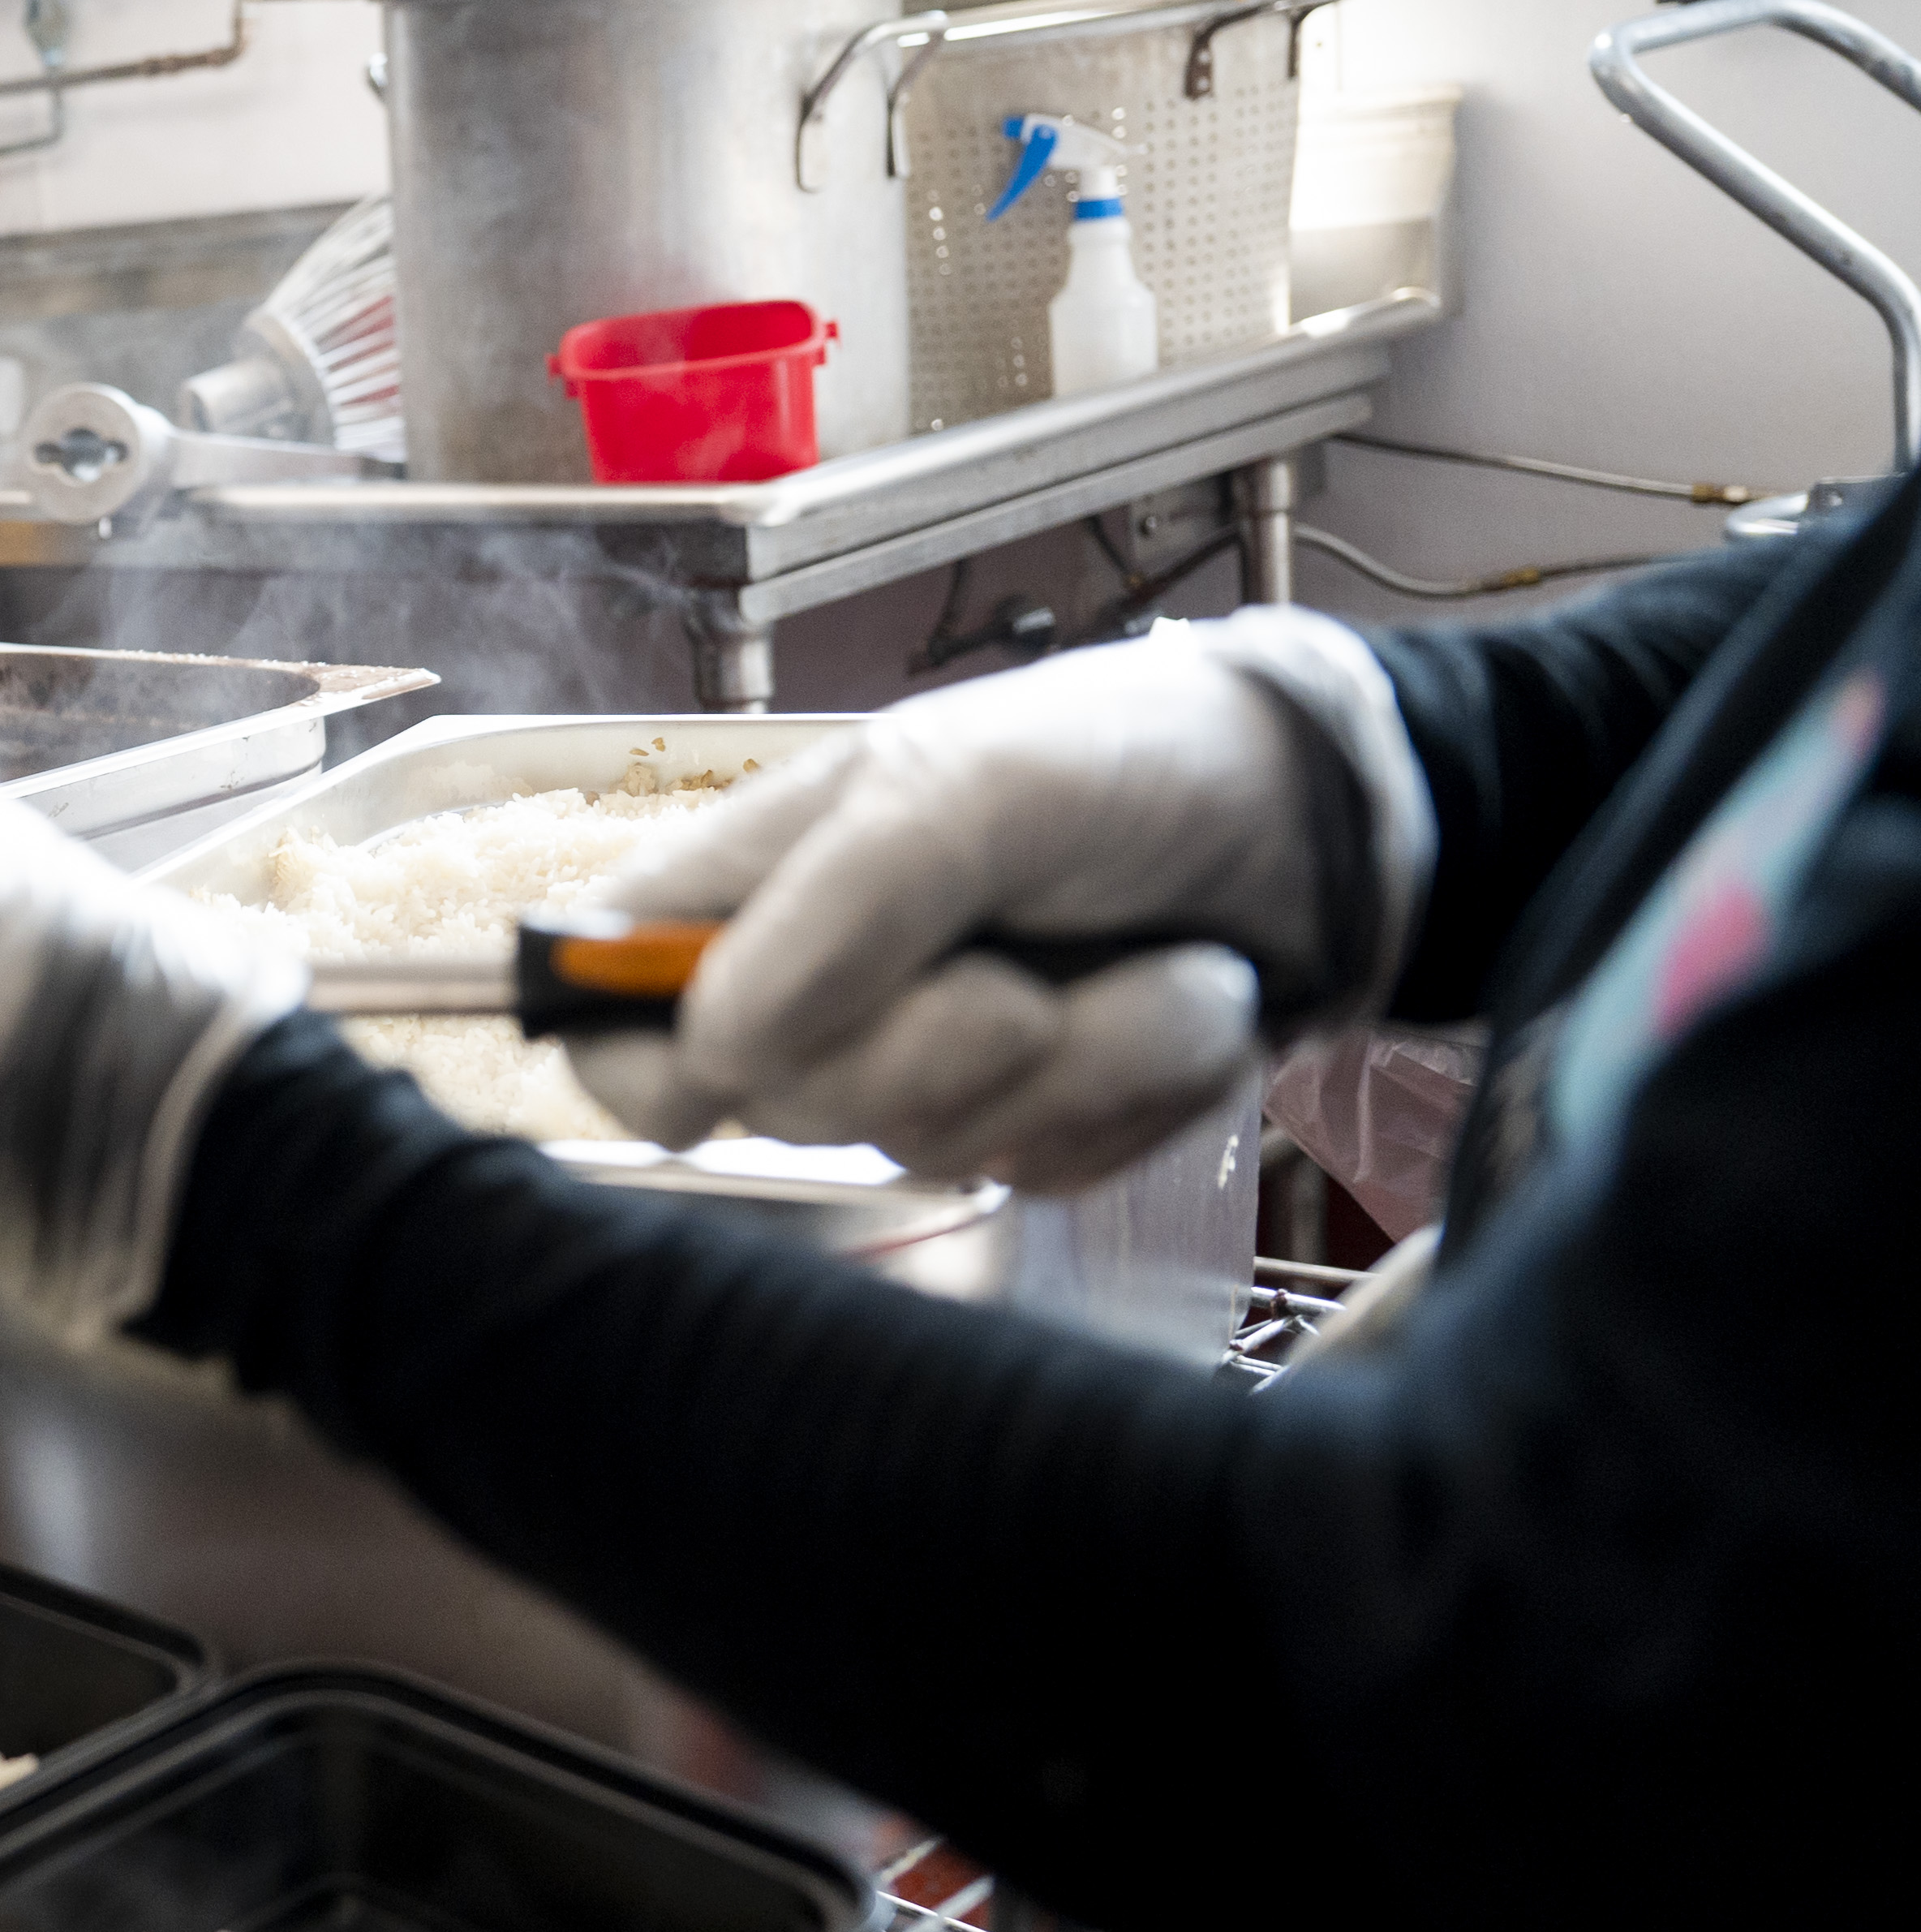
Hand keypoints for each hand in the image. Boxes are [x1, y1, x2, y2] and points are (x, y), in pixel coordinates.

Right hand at [566, 610, 1429, 1191]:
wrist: (1324, 822)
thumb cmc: (1127, 759)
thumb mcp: (972, 787)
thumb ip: (840, 904)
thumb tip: (715, 1046)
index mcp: (754, 886)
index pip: (607, 1015)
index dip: (651, 1062)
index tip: (736, 1055)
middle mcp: (820, 987)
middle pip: (786, 1107)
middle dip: (938, 1047)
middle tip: (1026, 974)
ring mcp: (930, 1069)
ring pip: (935, 1149)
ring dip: (1083, 1061)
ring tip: (1157, 964)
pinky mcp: (1036, 1130)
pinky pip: (1048, 1172)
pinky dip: (1139, 1099)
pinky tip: (1176, 1014)